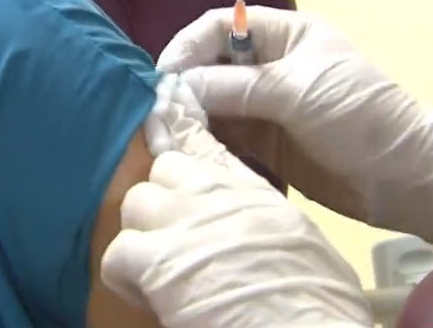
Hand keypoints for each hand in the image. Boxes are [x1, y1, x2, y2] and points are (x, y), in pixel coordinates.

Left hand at [101, 151, 371, 327]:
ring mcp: (184, 221)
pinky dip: (126, 278)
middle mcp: (217, 195)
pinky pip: (116, 254)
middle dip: (164, 203)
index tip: (166, 130)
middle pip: (164, 169)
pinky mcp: (156, 259)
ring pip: (136, 203)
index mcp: (255, 192)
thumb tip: (246, 224)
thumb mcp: (302, 241)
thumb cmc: (316, 302)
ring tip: (160, 271)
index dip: (183, 144)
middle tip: (175, 243)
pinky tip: (150, 298)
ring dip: (142, 236)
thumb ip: (266, 217)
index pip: (206, 147)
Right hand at [157, 6, 432, 251]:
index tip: (165, 77)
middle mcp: (271, 66)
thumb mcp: (297, 92)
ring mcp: (267, 107)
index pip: (220, 27)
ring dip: (190, 116)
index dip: (188, 46)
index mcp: (286, 36)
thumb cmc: (362, 119)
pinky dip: (203, 142)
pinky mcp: (266, 144)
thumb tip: (176, 88)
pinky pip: (224, 136)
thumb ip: (235, 88)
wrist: (409, 178)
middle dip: (183, 85)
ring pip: (213, 103)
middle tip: (157, 112)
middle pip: (210, 65)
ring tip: (165, 135)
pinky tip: (184, 152)